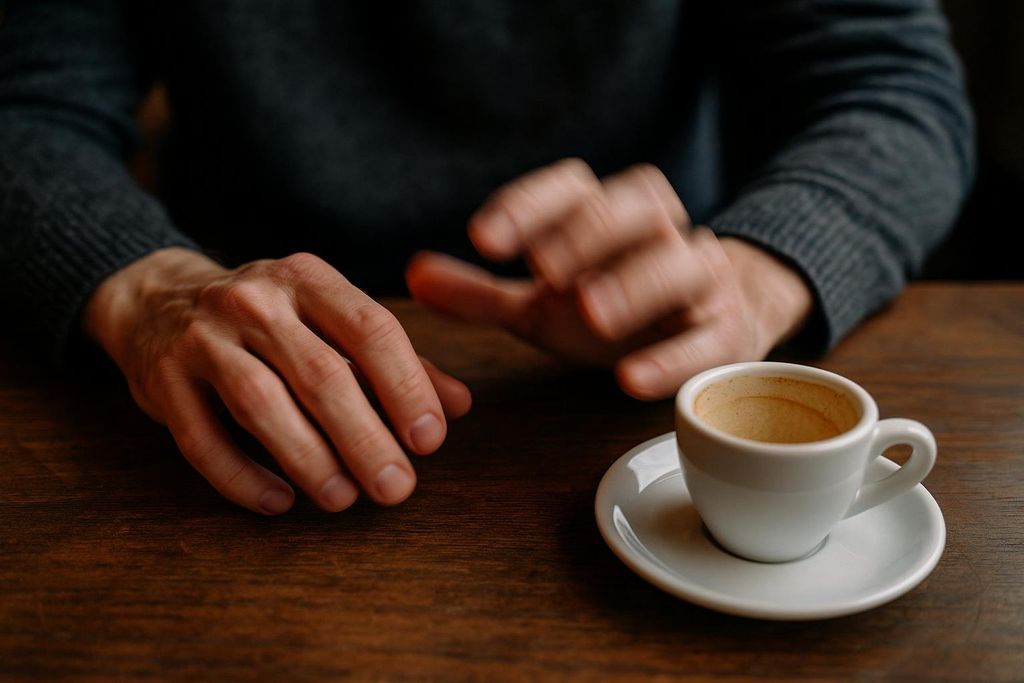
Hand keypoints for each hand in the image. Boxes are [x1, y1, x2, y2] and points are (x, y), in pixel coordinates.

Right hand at [83, 248, 470, 514]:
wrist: (156, 299)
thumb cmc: (269, 320)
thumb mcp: (329, 321)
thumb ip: (394, 361)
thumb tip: (459, 405)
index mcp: (308, 278)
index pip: (370, 328)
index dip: (406, 386)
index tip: (430, 439)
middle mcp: (255, 299)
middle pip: (321, 374)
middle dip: (365, 437)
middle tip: (398, 488)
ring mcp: (202, 337)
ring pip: (262, 404)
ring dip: (309, 459)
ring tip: (344, 499)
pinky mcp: (160, 378)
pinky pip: (201, 438)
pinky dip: (241, 476)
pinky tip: (279, 503)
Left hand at [406, 159, 811, 398]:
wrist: (711, 326)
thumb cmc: (615, 306)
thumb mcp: (541, 303)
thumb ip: (481, 292)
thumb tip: (413, 276)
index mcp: (609, 214)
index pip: (571, 187)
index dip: (528, 205)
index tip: (483, 237)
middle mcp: (658, 233)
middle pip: (632, 207)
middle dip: (587, 232)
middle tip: (544, 267)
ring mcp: (700, 279)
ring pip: (682, 262)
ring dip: (636, 283)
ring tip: (592, 310)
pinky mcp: (725, 332)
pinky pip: (708, 339)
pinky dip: (673, 359)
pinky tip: (630, 379)